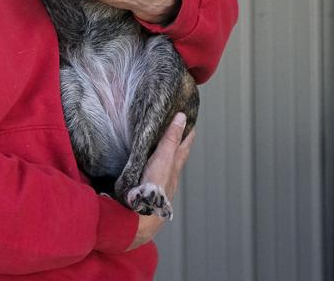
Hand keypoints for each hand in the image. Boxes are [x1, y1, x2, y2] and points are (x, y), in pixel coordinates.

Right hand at [127, 113, 194, 249]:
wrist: (143, 216)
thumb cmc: (155, 187)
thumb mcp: (163, 158)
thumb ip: (171, 139)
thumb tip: (182, 117)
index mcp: (175, 164)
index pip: (185, 143)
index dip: (188, 131)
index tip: (190, 119)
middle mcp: (170, 174)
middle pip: (177, 154)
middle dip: (178, 142)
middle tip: (177, 129)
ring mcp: (160, 183)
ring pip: (166, 164)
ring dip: (165, 154)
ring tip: (160, 145)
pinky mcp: (149, 189)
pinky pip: (154, 172)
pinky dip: (152, 165)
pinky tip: (146, 166)